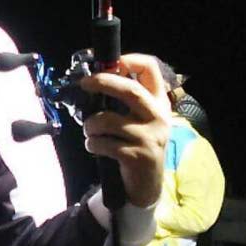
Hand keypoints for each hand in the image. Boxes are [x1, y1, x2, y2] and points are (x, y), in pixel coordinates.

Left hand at [80, 53, 169, 207]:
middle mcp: (158, 117)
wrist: (146, 186)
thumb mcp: (140, 120)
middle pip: (130, 90)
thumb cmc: (137, 145)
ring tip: (90, 131)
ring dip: (90, 125)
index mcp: (159, 102)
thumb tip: (95, 77)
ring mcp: (149, 137)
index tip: (111, 63)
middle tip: (85, 83)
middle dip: (104, 82)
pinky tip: (95, 147)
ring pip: (108, 120)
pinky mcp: (137, 156)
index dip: (130, 59)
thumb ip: (126, 100)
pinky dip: (92, 144)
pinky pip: (103, 143)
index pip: (151, 69)